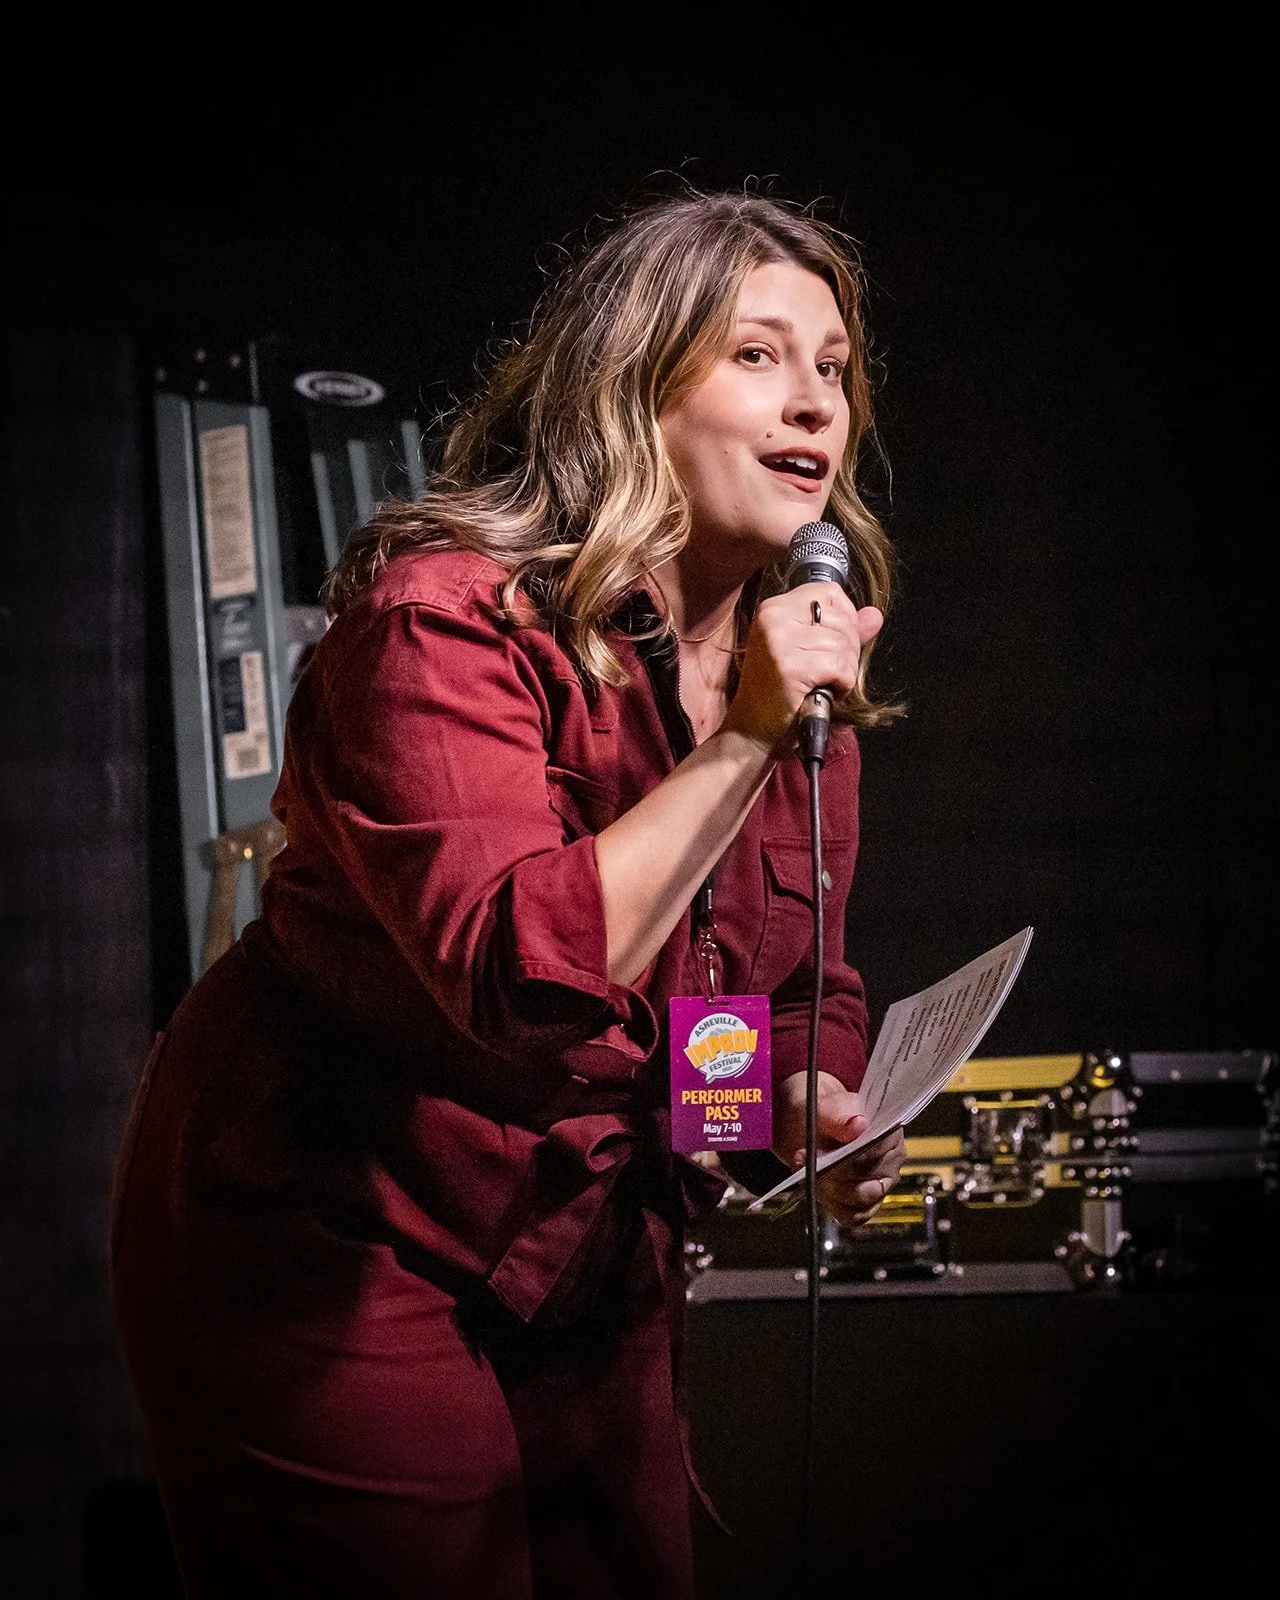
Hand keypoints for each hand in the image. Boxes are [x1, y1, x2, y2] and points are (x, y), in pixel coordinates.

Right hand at [722, 584, 882, 751]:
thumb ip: (842, 632)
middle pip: (841, 618)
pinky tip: (827, 692)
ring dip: (846, 671)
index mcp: (774, 609)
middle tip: (831, 671)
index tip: (837, 644)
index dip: (846, 618)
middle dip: (849, 649)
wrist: (751, 730)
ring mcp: (778, 640)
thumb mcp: (808, 654)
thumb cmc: (777, 694)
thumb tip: (875, 616)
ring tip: (827, 684)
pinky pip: (839, 665)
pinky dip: (843, 683)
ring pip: (843, 644)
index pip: (829, 591)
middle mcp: (773, 617)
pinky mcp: (788, 665)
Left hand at [773, 1070, 906, 1228]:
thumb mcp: (825, 1105)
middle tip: (806, 1160)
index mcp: (889, 1133)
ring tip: (808, 1171)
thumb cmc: (822, 1112)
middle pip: (869, 1183)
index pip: (875, 1153)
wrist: (805, 1122)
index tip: (818, 1152)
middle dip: (833, 1175)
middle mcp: (890, 1162)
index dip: (846, 1156)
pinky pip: (851, 1216)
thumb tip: (858, 1124)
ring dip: (829, 1190)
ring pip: (859, 1203)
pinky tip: (816, 1186)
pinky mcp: (864, 1204)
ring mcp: (879, 1185)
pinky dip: (831, 1204)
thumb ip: (840, 1114)